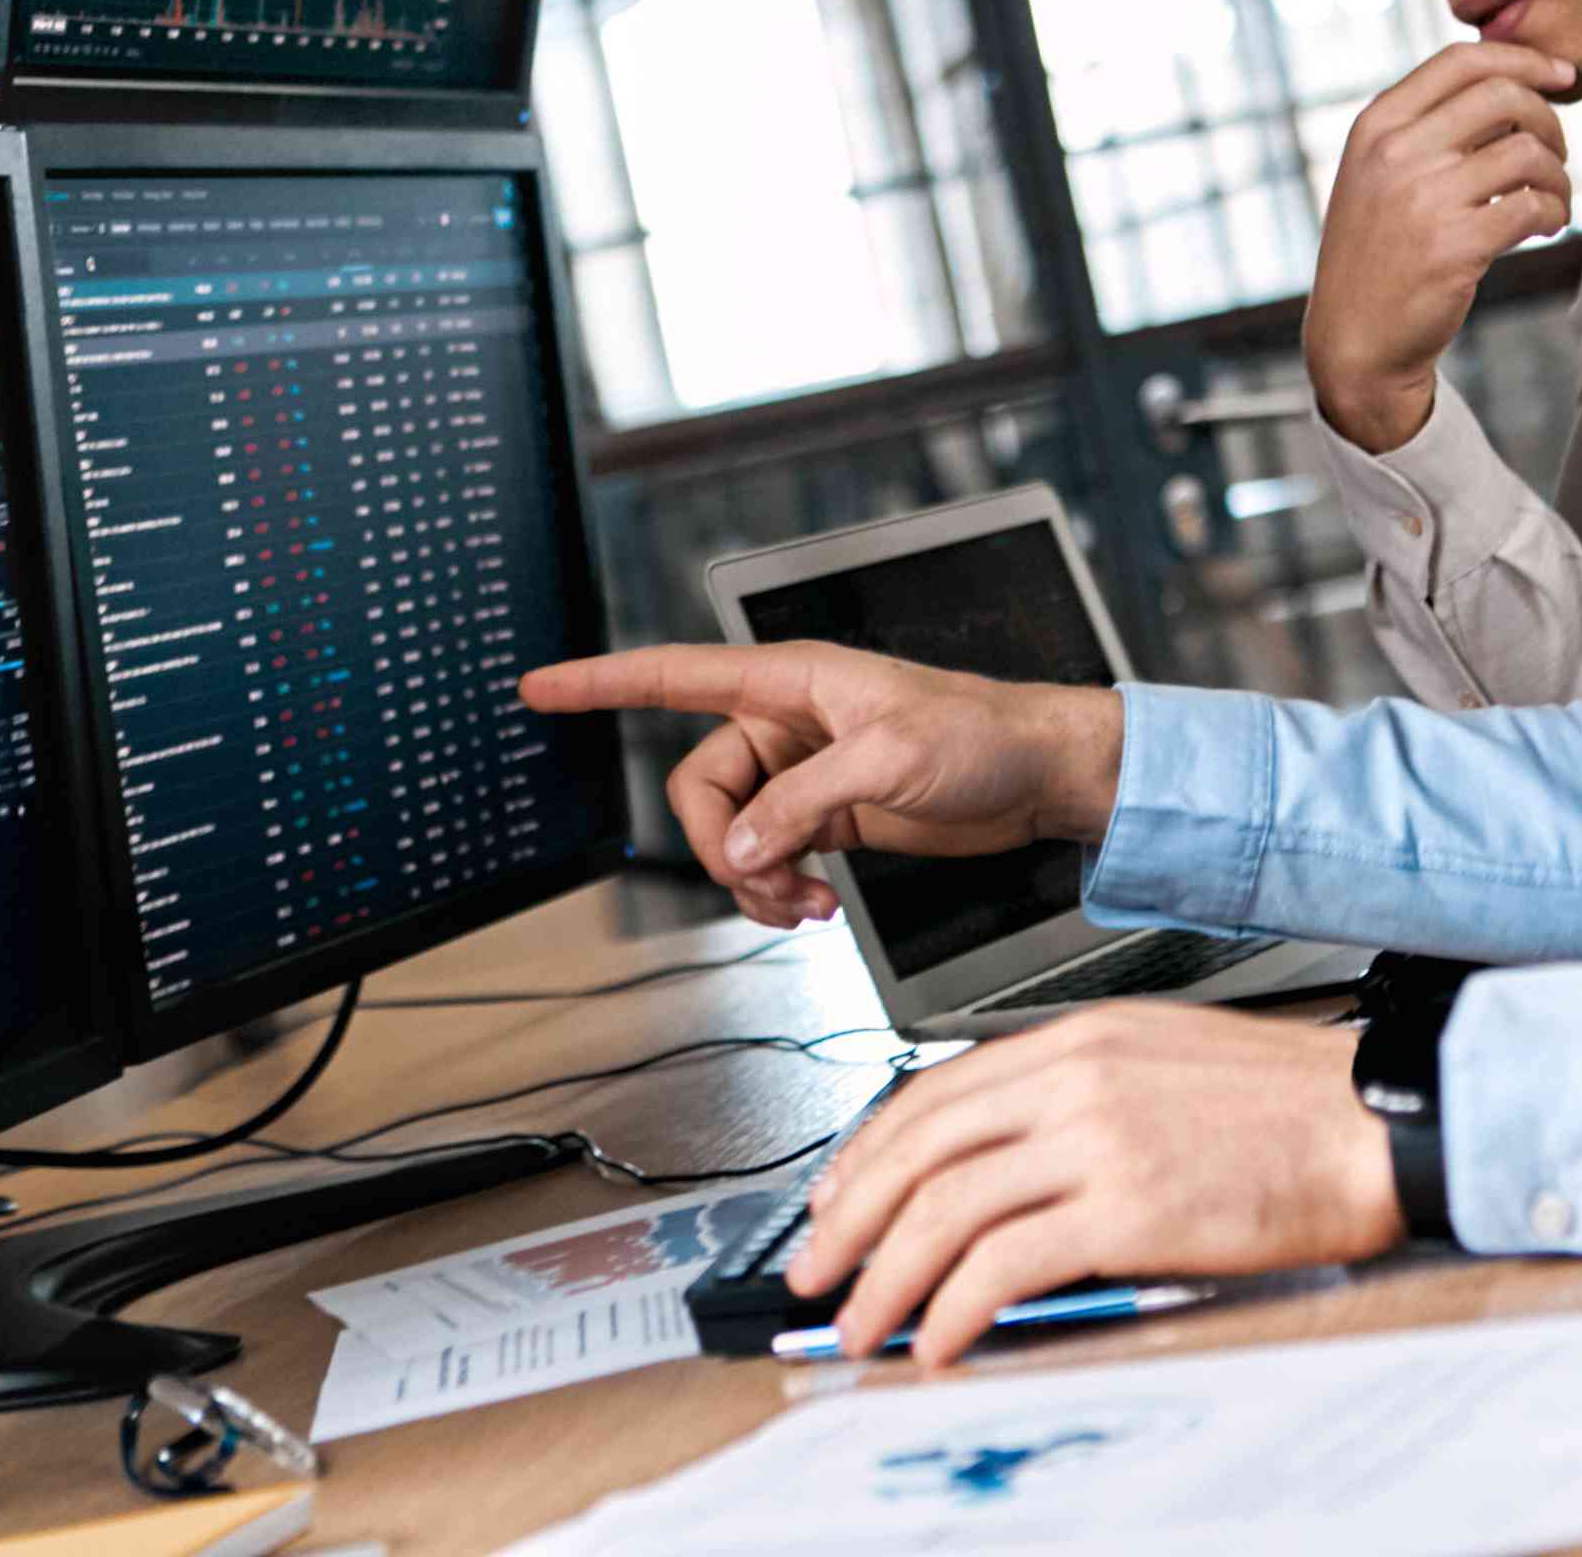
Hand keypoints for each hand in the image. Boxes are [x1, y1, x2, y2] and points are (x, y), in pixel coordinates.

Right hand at [521, 643, 1125, 928]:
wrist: (1040, 776)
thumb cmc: (984, 734)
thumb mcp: (892, 760)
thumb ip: (803, 803)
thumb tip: (740, 849)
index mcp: (792, 681)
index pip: (676, 675)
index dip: (603, 681)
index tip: (541, 686)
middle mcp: (788, 724)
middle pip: (700, 788)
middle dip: (723, 846)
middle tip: (772, 883)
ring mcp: (805, 773)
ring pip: (732, 835)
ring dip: (756, 881)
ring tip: (808, 905)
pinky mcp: (828, 816)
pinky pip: (769, 859)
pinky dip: (782, 891)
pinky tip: (820, 906)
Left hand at [792, 1004, 1402, 1365]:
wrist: (1372, 1120)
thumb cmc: (1287, 1105)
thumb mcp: (1159, 1063)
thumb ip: (1072, 1097)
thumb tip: (997, 1168)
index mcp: (1075, 1041)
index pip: (930, 1094)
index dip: (864, 1156)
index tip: (836, 1203)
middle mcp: (1072, 1079)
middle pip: (917, 1151)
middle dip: (849, 1222)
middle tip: (818, 1275)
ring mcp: (1095, 1140)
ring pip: (942, 1210)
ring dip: (886, 1281)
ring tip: (865, 1327)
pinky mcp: (1126, 1208)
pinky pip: (1002, 1265)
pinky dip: (954, 1310)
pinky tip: (941, 1342)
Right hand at [1304, 42, 1578, 453]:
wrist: (1354, 341)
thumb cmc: (1378, 253)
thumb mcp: (1376, 175)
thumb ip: (1425, 128)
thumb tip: (1511, 84)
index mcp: (1376, 125)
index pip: (1461, 60)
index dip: (1522, 58)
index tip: (1560, 74)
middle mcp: (1395, 153)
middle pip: (1503, 95)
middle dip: (1548, 118)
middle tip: (1556, 152)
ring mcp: (1424, 198)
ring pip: (1527, 152)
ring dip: (1557, 174)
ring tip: (1553, 199)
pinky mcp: (1456, 247)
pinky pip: (1532, 206)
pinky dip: (1555, 212)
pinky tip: (1547, 226)